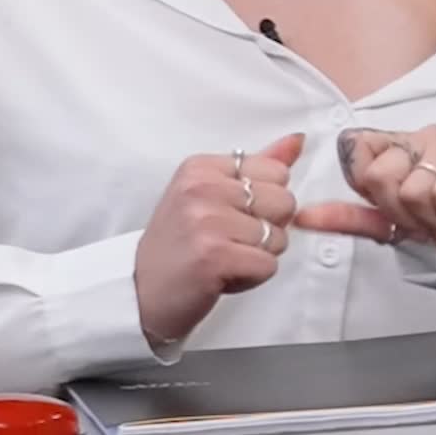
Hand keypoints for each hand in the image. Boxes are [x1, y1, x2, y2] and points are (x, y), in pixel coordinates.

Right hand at [133, 132, 303, 346]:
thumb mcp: (210, 196)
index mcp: (202, 167)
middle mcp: (202, 188)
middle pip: (285, 202)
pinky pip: (268, 265)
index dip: (264, 202)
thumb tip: (297, 141)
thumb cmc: (178, 246)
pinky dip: (252, 278)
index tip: (228, 216)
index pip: (276, 172)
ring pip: (279, 237)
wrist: (138, 294)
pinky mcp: (214, 256)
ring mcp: (207, 221)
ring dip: (257, 256)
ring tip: (222, 258)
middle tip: (227, 241)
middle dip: (267, 230)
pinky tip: (222, 276)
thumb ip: (257, 168)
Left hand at [296, 125, 435, 249]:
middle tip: (425, 222)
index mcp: (398, 143)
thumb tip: (302, 217)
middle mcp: (424, 134)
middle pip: (380, 176)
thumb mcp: (391, 221)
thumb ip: (348, 216)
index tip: (391, 207)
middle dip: (401, 213)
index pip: (355, 147)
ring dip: (431, 221)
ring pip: (413, 189)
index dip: (366, 188)